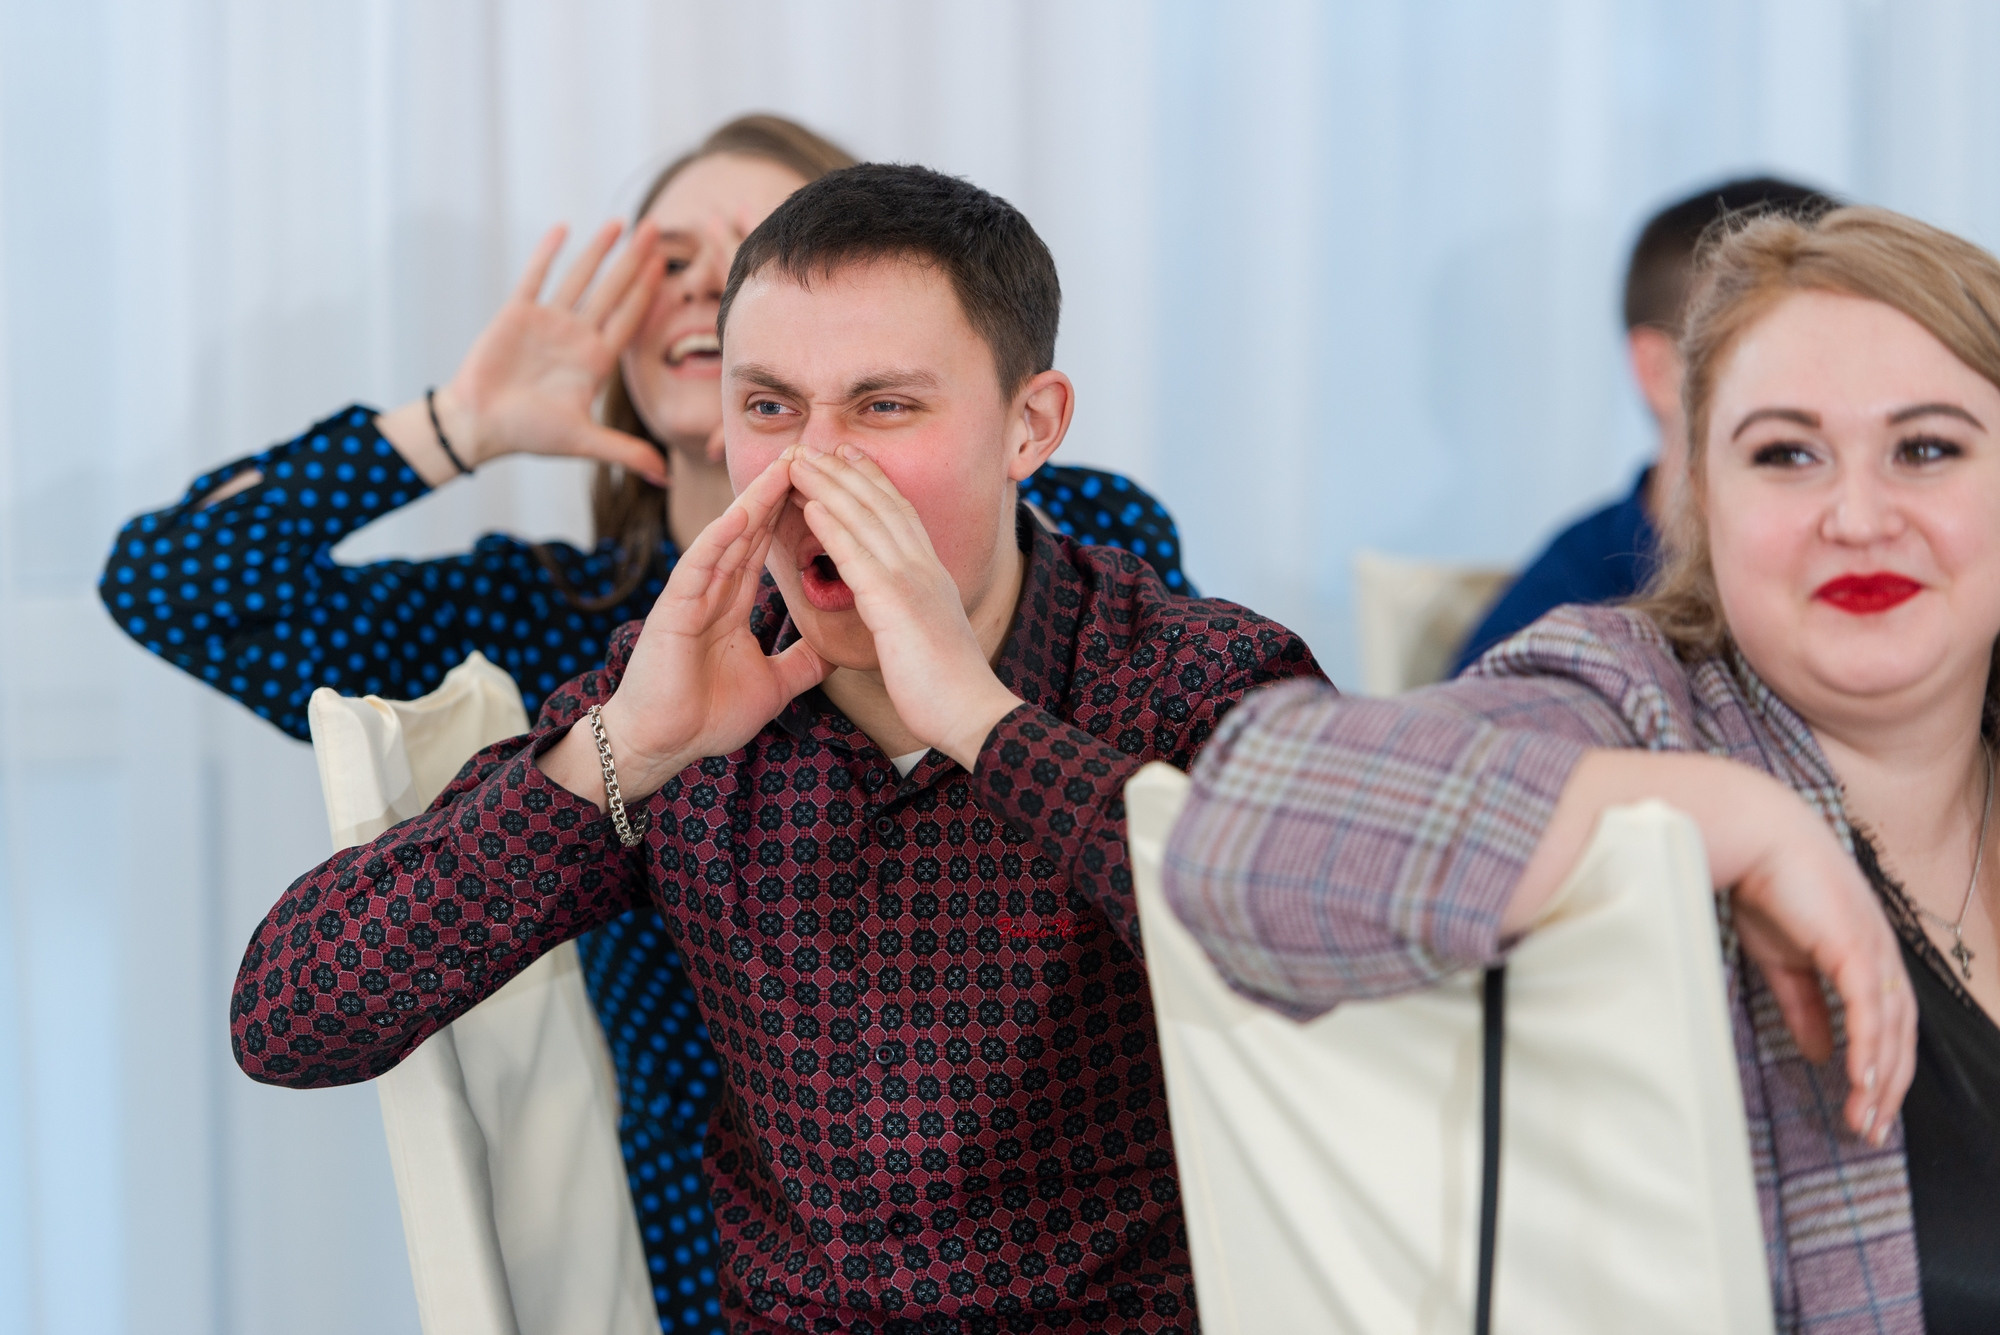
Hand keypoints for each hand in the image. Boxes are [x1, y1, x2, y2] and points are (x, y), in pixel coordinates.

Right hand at [430, 221, 667, 483]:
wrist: (479, 425)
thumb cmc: (529, 434)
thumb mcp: (584, 442)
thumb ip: (626, 452)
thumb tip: (667, 479)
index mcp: (596, 362)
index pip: (630, 319)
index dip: (649, 292)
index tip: (667, 266)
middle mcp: (577, 337)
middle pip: (613, 290)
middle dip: (635, 260)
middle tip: (658, 229)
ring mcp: (549, 323)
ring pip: (580, 278)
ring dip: (599, 250)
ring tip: (621, 222)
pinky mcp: (517, 314)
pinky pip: (536, 277)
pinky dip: (549, 254)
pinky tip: (564, 229)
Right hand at [574, 449, 827, 797]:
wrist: (663, 746)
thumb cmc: (705, 717)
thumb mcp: (774, 686)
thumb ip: (801, 662)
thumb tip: (837, 650)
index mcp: (731, 605)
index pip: (765, 549)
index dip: (792, 517)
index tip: (824, 486)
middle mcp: (711, 592)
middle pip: (750, 531)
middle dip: (779, 493)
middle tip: (811, 454)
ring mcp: (691, 597)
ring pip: (728, 538)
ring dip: (755, 501)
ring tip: (785, 466)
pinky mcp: (673, 610)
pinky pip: (699, 566)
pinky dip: (719, 539)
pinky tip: (742, 513)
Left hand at [789, 444, 1023, 767]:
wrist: (971, 713)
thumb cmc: (947, 689)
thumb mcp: (930, 637)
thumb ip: (914, 615)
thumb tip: (902, 612)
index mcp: (933, 577)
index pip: (901, 515)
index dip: (874, 483)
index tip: (850, 458)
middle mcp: (925, 569)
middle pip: (881, 505)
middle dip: (847, 472)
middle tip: (818, 445)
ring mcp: (912, 583)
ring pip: (866, 520)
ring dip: (830, 486)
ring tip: (801, 462)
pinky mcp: (896, 605)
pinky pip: (857, 557)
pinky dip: (833, 526)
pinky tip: (811, 505)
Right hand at [1513, 750, 1915, 1145]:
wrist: (1750, 832)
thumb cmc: (1762, 881)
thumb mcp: (1781, 956)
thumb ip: (1803, 1004)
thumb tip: (1821, 1051)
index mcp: (1865, 952)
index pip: (1887, 1021)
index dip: (1880, 1067)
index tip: (1864, 1109)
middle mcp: (1881, 953)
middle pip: (1900, 1034)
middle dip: (1887, 1086)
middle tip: (1868, 1129)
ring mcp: (1873, 949)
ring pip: (1891, 1030)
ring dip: (1880, 1079)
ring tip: (1863, 1119)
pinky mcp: (1855, 946)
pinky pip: (1869, 1011)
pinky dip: (1868, 1050)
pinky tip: (1859, 1082)